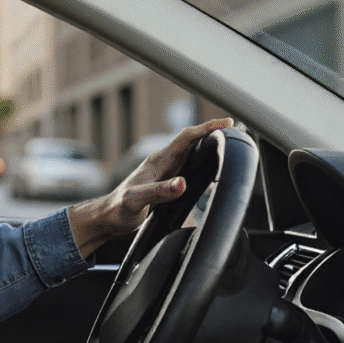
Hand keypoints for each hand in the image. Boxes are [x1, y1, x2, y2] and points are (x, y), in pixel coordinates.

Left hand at [68, 118, 234, 257]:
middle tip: (236, 130)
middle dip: (213, 133)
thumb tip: (182, 184)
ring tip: (229, 144)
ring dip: (210, 147)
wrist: (107, 219)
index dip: (206, 129)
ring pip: (192, 154)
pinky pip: (190, 169)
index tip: (226, 124)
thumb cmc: (117, 209)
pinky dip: (204, 164)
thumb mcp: (137, 200)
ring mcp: (166, 173)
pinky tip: (212, 168)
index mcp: (157, 162)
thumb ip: (158, 192)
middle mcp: (163, 164)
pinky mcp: (167, 184)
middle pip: (192, 142)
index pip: (185, 138)